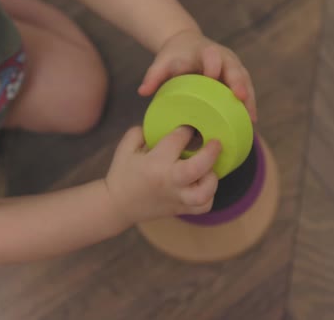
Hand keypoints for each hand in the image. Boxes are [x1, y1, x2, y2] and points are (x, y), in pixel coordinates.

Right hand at [105, 126, 221, 223]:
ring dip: (212, 178)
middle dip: (210, 152)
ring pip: (204, 194)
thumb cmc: (123, 173)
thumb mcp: (126, 147)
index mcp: (154, 163)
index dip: (186, 129)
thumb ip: (142, 131)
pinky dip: (209, 195)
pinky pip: (204, 206)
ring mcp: (176, 198)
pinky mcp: (181, 210)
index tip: (188, 126)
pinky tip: (203, 183)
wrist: (117, 206)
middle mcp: (168, 181)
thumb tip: (165, 122)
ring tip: (209, 168)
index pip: (177, 140)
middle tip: (216, 142)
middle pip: (197, 168)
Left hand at [138, 29, 256, 121]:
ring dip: (249, 99)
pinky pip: (247, 90)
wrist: (187, 45)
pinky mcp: (238, 78)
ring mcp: (234, 67)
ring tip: (251, 119)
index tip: (211, 77)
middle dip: (239, 83)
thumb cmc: (174, 56)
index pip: (212, 56)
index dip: (213, 66)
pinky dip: (249, 104)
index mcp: (206, 51)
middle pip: (235, 69)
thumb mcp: (162, 63)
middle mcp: (224, 57)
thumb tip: (143, 92)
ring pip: (245, 81)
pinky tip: (250, 122)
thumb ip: (153, 75)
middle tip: (241, 98)